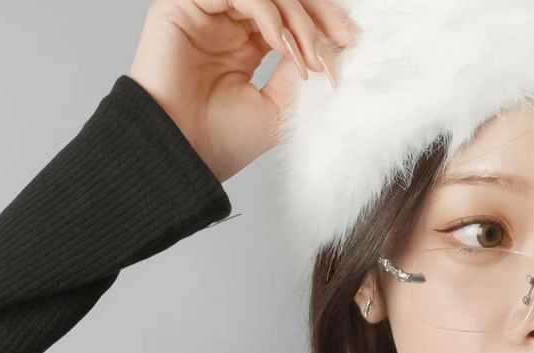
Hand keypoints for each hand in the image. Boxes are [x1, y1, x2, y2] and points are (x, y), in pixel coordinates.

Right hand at [127, 0, 359, 183]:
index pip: (291, 12)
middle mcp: (228, 21)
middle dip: (318, 13)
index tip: (353, 42)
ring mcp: (208, 10)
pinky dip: (266, 11)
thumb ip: (301, 69)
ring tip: (307, 56)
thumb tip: (336, 43)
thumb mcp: (278, 106)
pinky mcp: (183, 2)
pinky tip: (279, 42)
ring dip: (296, 17)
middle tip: (341, 40)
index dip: (324, 22)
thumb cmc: (219, 143)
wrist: (180, 157)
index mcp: (247, 43)